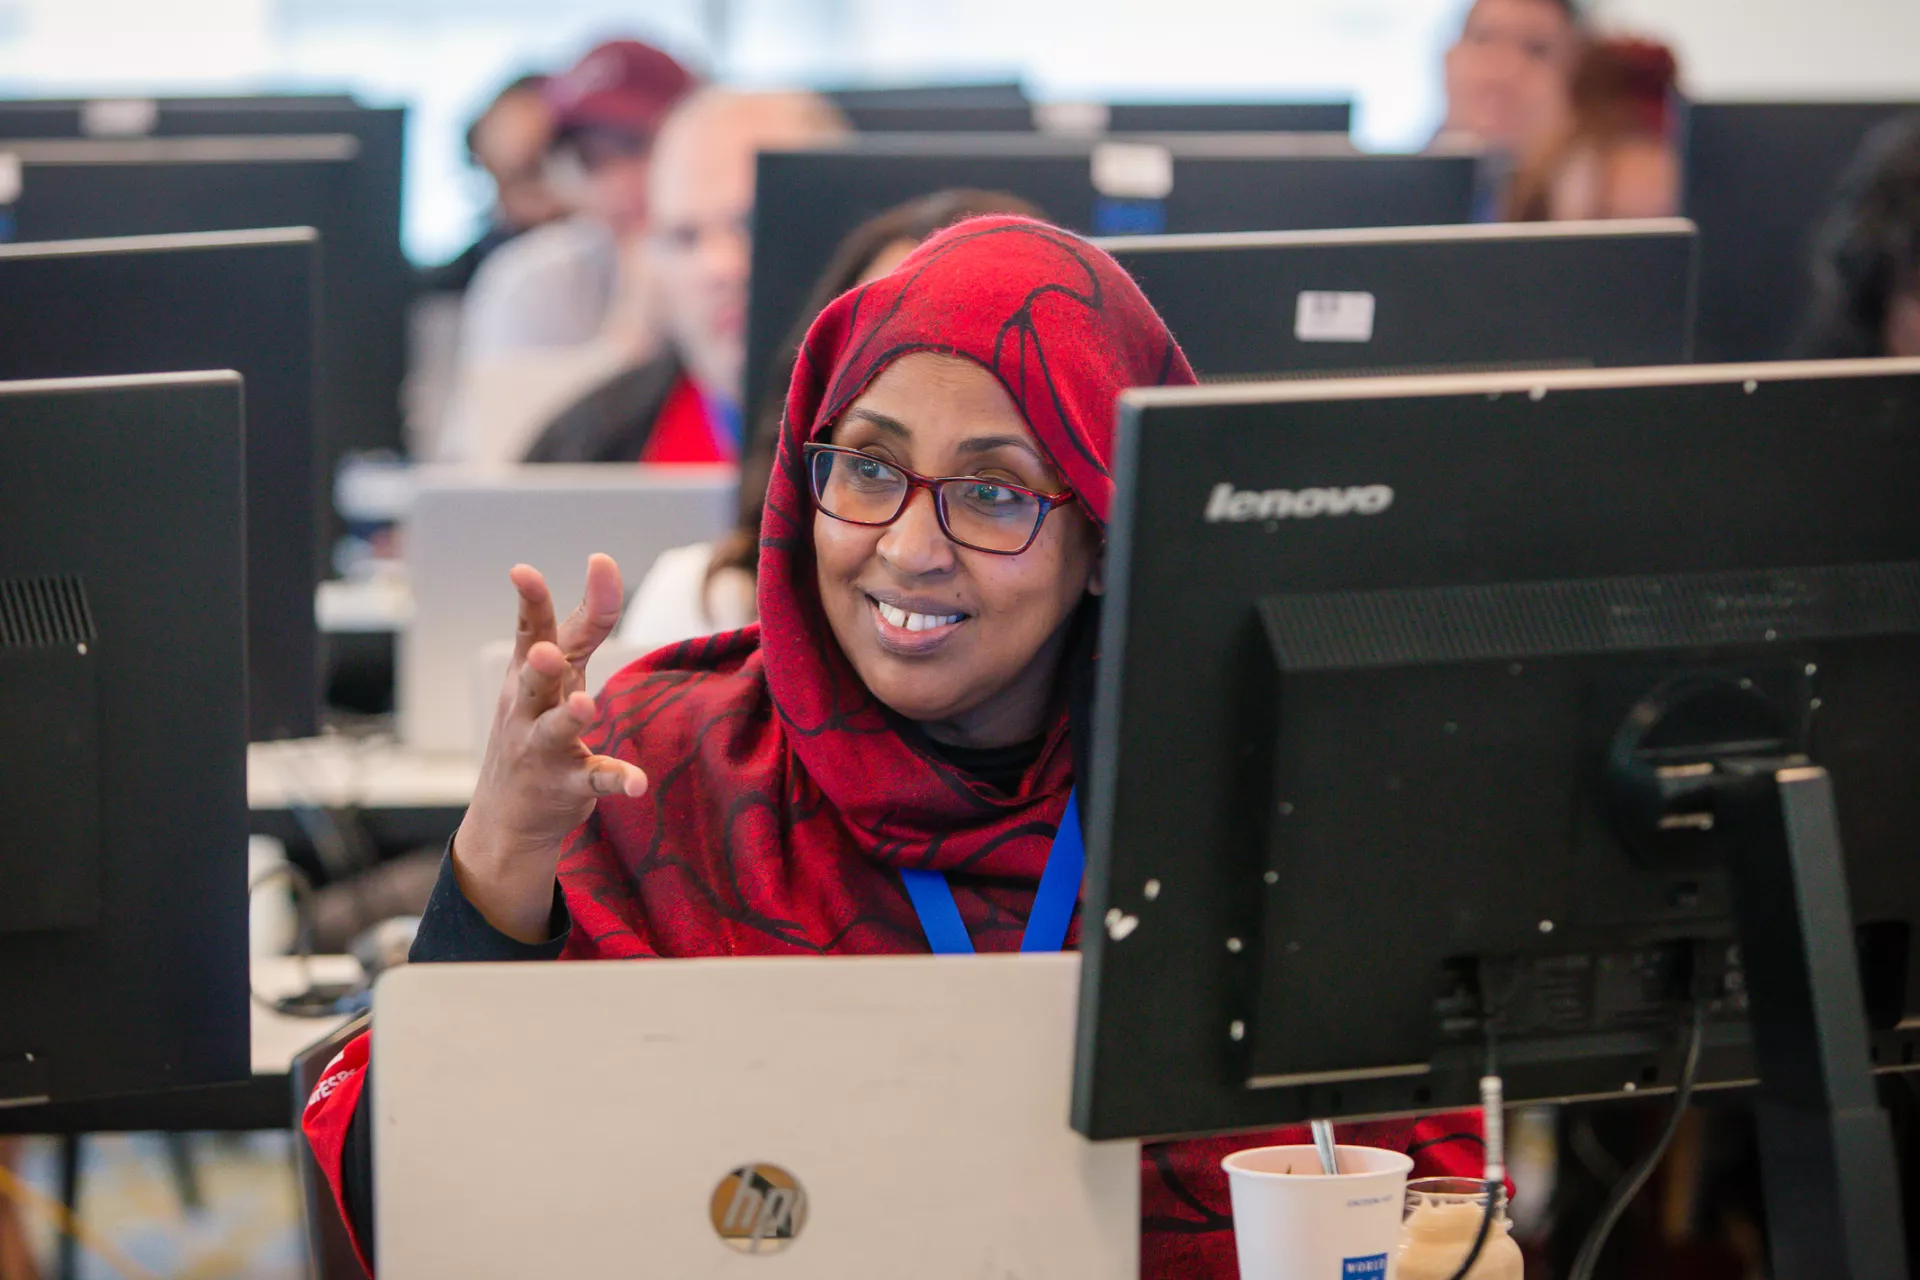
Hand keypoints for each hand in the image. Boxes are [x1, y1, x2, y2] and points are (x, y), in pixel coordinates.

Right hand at [452, 554, 647, 941]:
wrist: (506, 814)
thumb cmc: (534, 724)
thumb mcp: (551, 675)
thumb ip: (582, 625)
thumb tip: (603, 565)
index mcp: (527, 674)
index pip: (530, 631)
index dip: (531, 601)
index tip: (526, 571)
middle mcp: (529, 709)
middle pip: (533, 680)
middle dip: (539, 665)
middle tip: (546, 652)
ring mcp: (545, 749)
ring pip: (555, 730)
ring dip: (569, 717)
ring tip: (584, 706)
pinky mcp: (568, 785)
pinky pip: (594, 781)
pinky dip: (616, 780)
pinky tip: (637, 783)